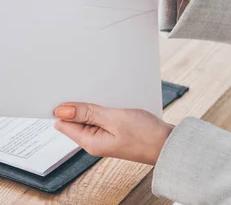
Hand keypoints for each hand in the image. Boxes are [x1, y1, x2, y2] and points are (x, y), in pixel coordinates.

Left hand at [54, 102, 172, 164]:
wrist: (169, 144)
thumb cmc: (145, 135)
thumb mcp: (114, 119)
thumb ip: (87, 113)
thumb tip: (61, 111)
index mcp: (89, 142)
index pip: (63, 123)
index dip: (61, 107)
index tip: (64, 91)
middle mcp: (94, 141)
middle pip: (75, 119)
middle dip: (78, 103)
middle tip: (85, 87)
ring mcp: (104, 136)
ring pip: (89, 116)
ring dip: (93, 104)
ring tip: (103, 93)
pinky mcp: (113, 131)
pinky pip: (101, 117)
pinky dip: (104, 107)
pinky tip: (112, 100)